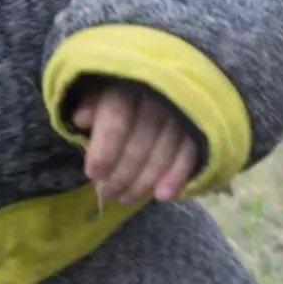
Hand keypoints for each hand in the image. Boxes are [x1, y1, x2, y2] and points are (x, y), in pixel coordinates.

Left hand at [72, 81, 198, 204]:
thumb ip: (93, 106)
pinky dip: (176, 177)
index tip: (93, 174)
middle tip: (107, 193)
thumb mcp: (104, 92)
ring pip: (163, 153)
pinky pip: (189, 155)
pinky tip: (162, 196)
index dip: (104, 150)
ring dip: (143, 181)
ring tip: (126, 198)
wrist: (172, 86)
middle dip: (121, 174)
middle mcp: (159, 97)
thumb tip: (81, 119)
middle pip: (140, 141)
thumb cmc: (128, 96)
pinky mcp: (201, 128)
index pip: (117, 119)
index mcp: (130, 85)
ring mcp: (183, 113)